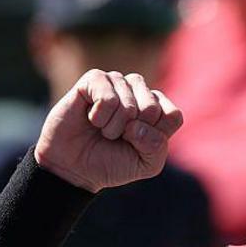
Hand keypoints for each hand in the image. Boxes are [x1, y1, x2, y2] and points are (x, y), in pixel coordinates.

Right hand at [34, 70, 183, 191]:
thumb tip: (138, 124)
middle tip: (117, 137)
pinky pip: (108, 97)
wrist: (73, 167)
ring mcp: (117, 82)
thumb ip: (156, 146)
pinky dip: (99, 116)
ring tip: (103, 130)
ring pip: (129, 104)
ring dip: (114, 127)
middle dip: (132, 132)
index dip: (155, 136)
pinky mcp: (94, 79)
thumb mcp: (146, 164)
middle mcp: (140, 91)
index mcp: (158, 109)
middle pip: (152, 108)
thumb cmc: (111, 163)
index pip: (172, 115)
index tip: (137, 144)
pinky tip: (91, 119)